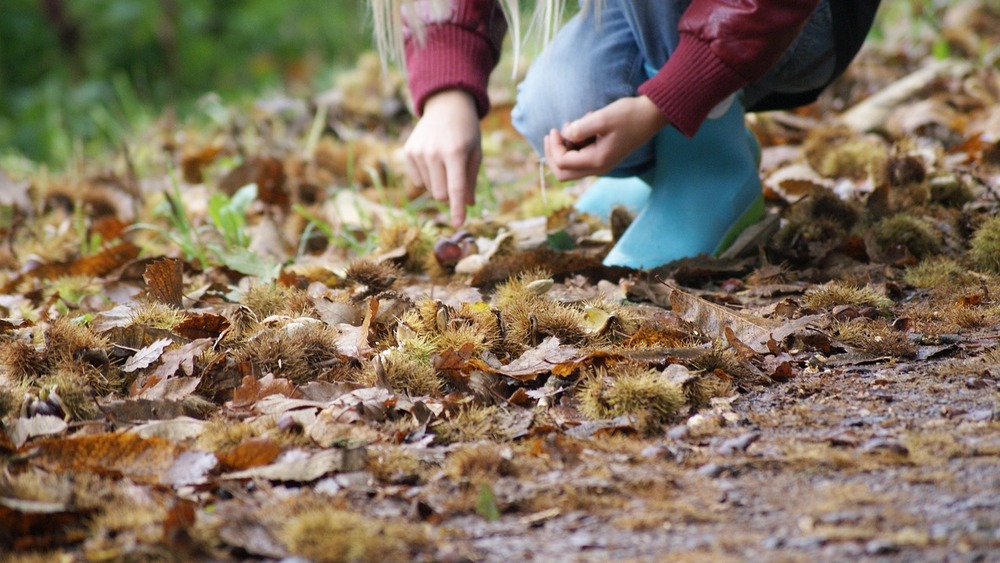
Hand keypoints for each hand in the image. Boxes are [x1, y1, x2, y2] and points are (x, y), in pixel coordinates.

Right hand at [403, 89, 481, 226]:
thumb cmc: (466, 132)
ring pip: (428, 189)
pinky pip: (417, 181)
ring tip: (444, 162)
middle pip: (440, 194)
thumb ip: (471, 180)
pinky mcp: (408, 152)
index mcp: (456, 152)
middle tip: (456, 179)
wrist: (446, 105)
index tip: (459, 224)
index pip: (456, 188)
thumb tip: (467, 205)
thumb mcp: (475, 153)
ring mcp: (418, 152)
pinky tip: (432, 160)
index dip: (458, 208)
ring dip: (438, 184)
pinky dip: (426, 178)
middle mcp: (434, 152)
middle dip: (449, 195)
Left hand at [543, 95, 668, 181]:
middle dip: (553, 154)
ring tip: (577, 123)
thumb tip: (565, 134)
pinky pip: (580, 157)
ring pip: (570, 166)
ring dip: (566, 146)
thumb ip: (580, 128)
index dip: (554, 147)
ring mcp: (600, 164)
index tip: (555, 129)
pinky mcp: (602, 157)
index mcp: (597, 161)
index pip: (563, 162)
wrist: (651, 115)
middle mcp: (598, 168)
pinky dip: (575, 144)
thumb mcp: (602, 118)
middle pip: (563, 173)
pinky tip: (585, 124)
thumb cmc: (628, 115)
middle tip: (553, 133)